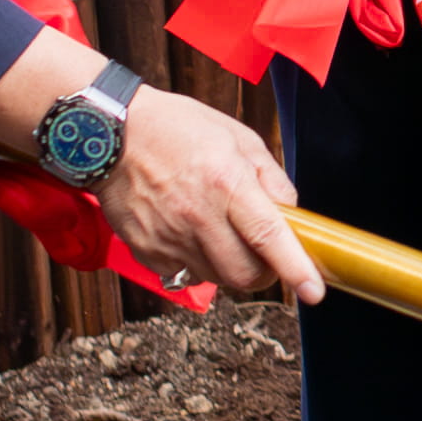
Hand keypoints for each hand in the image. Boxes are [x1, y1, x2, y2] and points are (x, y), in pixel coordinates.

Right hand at [98, 89, 322, 307]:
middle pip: (243, 273)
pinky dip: (196, 262)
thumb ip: (271, 178)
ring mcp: (169, 237)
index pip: (267, 235)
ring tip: (218, 230)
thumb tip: (292, 216)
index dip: (295, 268)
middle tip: (264, 256)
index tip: (313, 291)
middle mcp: (197, 214)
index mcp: (226, 181)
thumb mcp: (237, 137)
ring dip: (229, 266)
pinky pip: (184, 274)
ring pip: (216, 279)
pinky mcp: (146, 251)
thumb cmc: (176, 128)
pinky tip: (188, 231)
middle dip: (263, 273)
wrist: (109, 134)